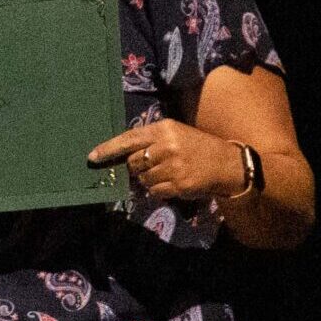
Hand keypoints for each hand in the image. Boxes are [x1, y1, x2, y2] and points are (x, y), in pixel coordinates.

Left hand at [89, 121, 245, 201]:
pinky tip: (173, 182)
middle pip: (132, 162)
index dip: (109, 149)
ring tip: (168, 173)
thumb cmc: (196, 147)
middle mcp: (167, 146)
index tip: (92, 157)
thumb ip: (150, 142)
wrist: (227, 163)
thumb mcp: (176, 134)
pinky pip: (154, 191)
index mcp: (164, 129)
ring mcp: (173, 166)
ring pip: (142, 179)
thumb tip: (122, 158)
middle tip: (153, 165)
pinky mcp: (179, 184)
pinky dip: (158, 190)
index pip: (129, 139)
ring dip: (149, 179)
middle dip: (136, 167)